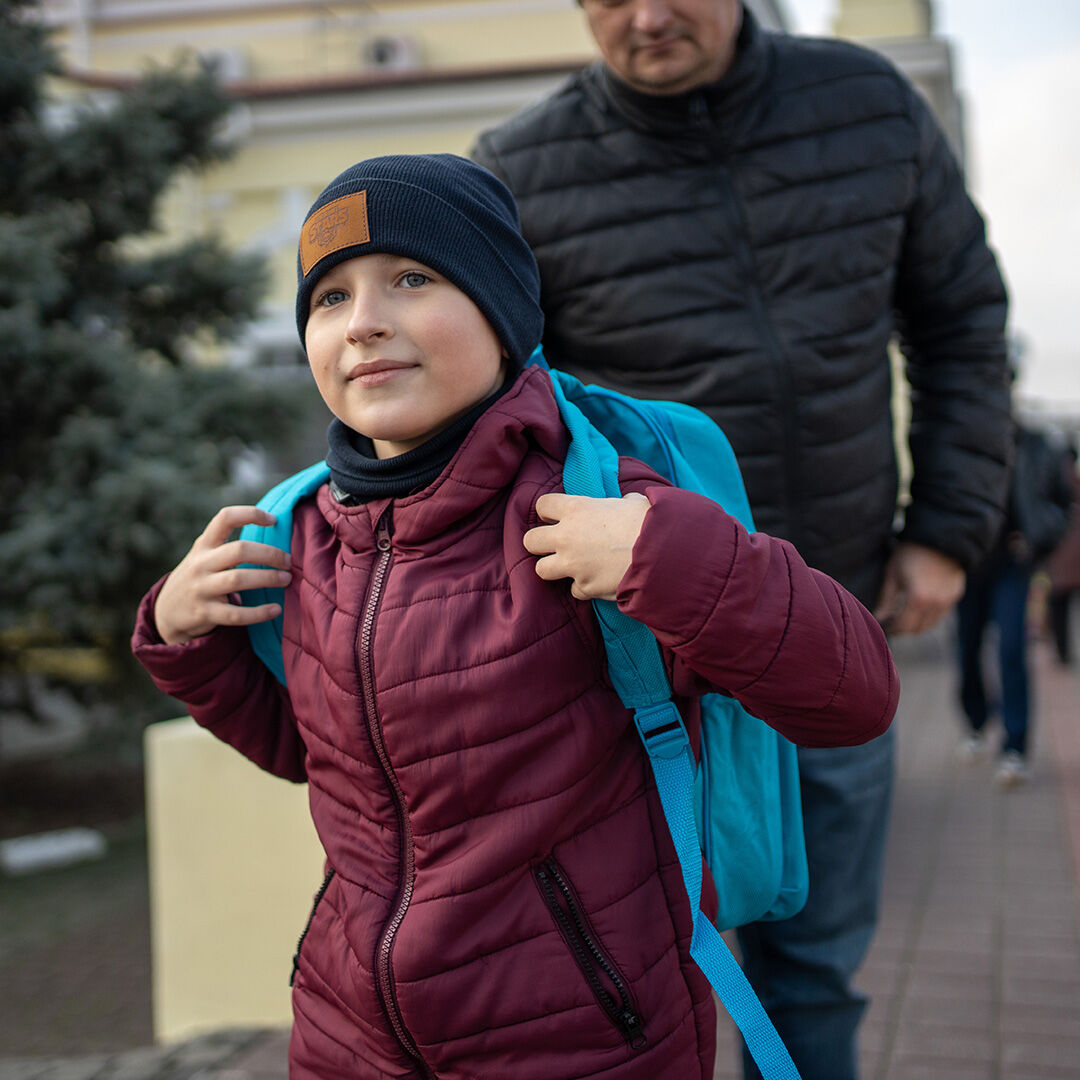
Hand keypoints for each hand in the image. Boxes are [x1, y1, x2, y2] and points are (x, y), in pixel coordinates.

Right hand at [153, 506, 292, 645]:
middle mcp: (200, 564)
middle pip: (239, 551)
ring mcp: (201, 588)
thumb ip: (229, 546)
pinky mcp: (204, 613)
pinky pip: (236, 614)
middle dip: (269, 554)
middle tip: (288, 561)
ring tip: (286, 579)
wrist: (166, 613)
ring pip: (238, 580)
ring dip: (268, 578)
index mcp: (204, 545)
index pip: (225, 518)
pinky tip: (276, 610)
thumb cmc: (199, 578)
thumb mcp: (204, 556)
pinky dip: (259, 613)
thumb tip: (275, 534)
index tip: (274, 520)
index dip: (250, 514)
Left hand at [523, 491, 649, 600]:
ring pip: (541, 570)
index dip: (549, 512)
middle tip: (558, 545)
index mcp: (576, 509)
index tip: (558, 517)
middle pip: (530, 541)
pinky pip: (574, 590)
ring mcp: (573, 565)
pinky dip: (584, 587)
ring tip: (573, 566)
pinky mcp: (585, 587)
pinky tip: (598, 581)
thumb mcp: (634, 502)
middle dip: (541, 544)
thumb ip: (620, 502)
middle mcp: (567, 537)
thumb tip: (626, 502)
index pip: (542, 505)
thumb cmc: (651, 523)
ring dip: (555, 568)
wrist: (665, 556)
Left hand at [873, 541, 964, 634]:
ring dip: (917, 624)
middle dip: (903, 629)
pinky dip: (929, 615)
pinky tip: (917, 607)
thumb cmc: (910, 554)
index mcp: (917, 599)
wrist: (939, 537)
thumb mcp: (892, 575)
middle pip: (918, 629)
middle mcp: (936, 604)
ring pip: (931, 624)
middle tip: (891, 623)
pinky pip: (940, 614)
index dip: (891, 629)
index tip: (882, 627)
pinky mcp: (956, 595)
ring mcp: (948, 601)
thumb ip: (886, 600)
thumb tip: (878, 618)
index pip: (903, 626)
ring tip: (903, 617)